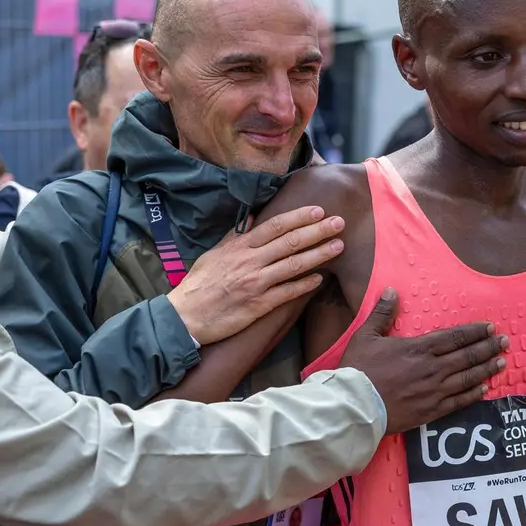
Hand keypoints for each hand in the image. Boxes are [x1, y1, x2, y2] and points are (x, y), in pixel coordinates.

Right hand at [169, 206, 345, 344]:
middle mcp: (250, 261)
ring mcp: (256, 283)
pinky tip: (320, 279)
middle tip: (340, 223)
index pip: (275, 226)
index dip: (299, 217)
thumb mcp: (214, 252)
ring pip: (293, 265)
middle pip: (290, 242)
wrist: (186, 316)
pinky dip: (304, 285)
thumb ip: (235, 234)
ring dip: (319, 254)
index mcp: (240, 246)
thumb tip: (254, 215)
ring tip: (338, 247)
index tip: (318, 210)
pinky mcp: (258, 305)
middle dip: (317, 231)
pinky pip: (287, 293)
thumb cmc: (199, 284)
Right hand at [339, 289, 508, 432]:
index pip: (453, 337)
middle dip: (487, 347)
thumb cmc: (358, 369)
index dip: (474, 332)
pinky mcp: (431, 411)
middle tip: (505, 342)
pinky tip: (484, 389)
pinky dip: (473, 394)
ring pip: (467, 378)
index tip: (489, 327)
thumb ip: (382, 313)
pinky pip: (459, 401)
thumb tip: (392, 291)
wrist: (354, 405)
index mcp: (418, 349)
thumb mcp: (365, 335)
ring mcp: (434, 391)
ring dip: (486, 369)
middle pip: (466, 356)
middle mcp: (432, 369)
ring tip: (501, 362)